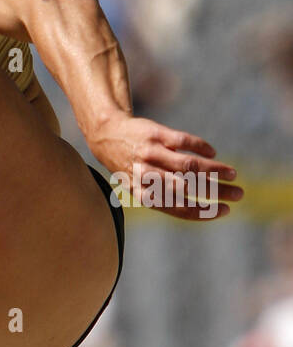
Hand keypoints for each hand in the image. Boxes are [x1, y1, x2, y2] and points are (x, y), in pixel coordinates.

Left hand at [90, 114, 242, 221]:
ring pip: (187, 165)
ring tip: (232, 173)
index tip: (225, 211)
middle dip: (215, 191)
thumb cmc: (128, 166)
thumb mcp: (138, 186)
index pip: (176, 208)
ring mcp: (151, 153)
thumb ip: (163, 195)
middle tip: (239, 194)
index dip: (202, 211)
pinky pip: (183, 141)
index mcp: (143, 193)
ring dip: (214, 170)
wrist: (106, 134)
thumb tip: (199, 206)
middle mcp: (146, 175)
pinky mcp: (156, 134)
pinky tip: (212, 153)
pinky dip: (201, 147)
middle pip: (186, 186)